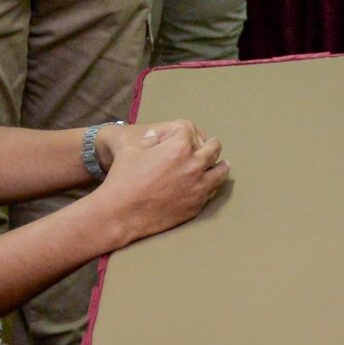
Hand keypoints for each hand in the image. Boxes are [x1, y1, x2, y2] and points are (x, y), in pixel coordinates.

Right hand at [92, 118, 228, 245]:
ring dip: (221, 165)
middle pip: (213, 149)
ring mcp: (198, 187)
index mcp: (178, 147)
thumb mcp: (132, 150)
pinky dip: (212, 185)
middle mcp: (193, 165)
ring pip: (220, 172)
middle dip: (211, 144)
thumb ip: (151, 140)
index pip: (189, 130)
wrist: (120, 214)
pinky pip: (212, 191)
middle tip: (213, 144)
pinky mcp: (197, 205)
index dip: (183, 131)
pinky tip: (211, 183)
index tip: (183, 134)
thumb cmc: (122, 180)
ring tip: (223, 164)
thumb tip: (159, 136)